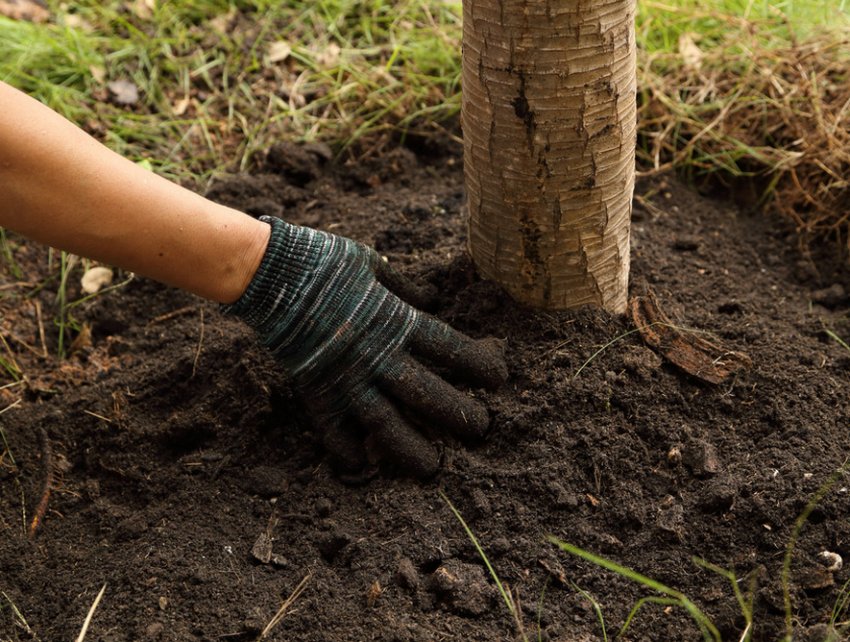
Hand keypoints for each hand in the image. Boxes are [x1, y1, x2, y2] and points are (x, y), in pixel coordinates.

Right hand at [225, 216, 507, 477]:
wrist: (269, 271)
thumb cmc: (323, 260)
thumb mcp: (372, 264)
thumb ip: (404, 287)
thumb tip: (431, 300)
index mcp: (397, 321)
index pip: (451, 349)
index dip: (480, 365)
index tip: (499, 379)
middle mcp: (378, 356)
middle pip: (428, 393)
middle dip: (459, 414)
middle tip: (481, 429)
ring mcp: (346, 378)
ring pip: (387, 424)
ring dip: (412, 448)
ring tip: (432, 467)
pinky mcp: (316, 391)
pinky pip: (334, 430)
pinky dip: (346, 450)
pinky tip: (361, 465)